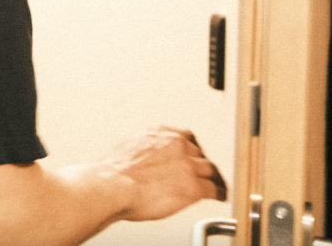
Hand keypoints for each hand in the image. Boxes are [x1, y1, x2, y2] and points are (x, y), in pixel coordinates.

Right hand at [102, 126, 226, 221]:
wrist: (113, 186)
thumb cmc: (112, 173)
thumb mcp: (126, 148)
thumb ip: (142, 149)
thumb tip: (141, 157)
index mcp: (160, 134)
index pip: (185, 137)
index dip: (191, 150)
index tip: (192, 156)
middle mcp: (176, 145)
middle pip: (199, 154)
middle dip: (201, 164)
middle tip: (203, 174)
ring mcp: (187, 165)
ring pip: (210, 170)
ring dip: (213, 178)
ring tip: (218, 185)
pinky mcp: (193, 186)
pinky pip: (214, 189)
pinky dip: (218, 193)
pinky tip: (219, 197)